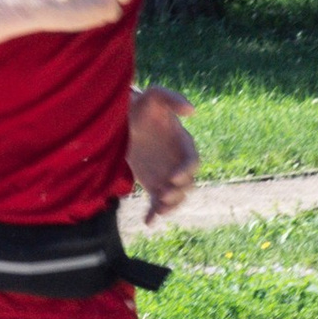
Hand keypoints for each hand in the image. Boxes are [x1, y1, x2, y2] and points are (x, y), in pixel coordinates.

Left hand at [129, 83, 199, 224]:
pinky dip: (154, 213)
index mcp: (184, 144)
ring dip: (171, 205)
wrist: (125, 120)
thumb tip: (192, 110)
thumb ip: (172, 98)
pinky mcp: (154, 185)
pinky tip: (148, 222)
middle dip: (179, 191)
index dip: (185, 170)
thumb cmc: (142, 107)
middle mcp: (178, 162)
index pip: (192, 161)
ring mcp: (167, 175)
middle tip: (165, 194)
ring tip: (160, 210)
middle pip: (187, 183)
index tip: (174, 176)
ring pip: (176, 196)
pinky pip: (157, 203)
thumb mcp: (155, 96)